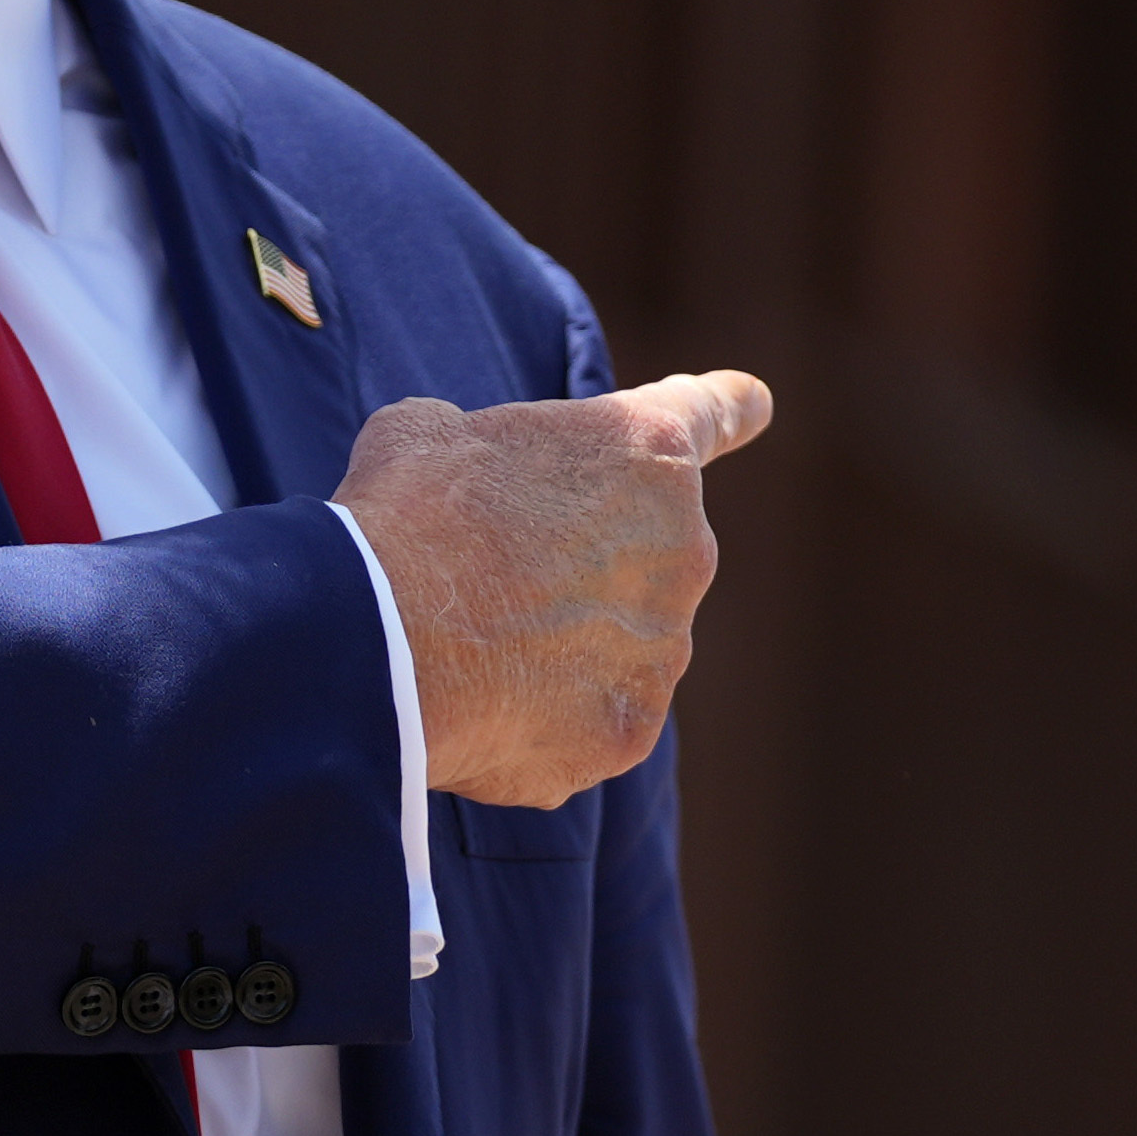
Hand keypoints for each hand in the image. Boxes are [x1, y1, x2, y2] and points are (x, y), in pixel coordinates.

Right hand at [333, 372, 775, 810]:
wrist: (381, 640)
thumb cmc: (403, 516)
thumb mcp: (429, 433)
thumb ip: (485, 445)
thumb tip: (469, 476)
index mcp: (646, 452)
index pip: (710, 414)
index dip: (730, 408)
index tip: (755, 402)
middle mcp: (684, 549)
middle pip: (640, 557)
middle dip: (579, 569)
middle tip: (489, 578)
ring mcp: (664, 650)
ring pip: (614, 647)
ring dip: (557, 649)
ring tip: (471, 648)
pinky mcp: (630, 733)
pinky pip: (587, 722)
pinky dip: (538, 720)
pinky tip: (478, 706)